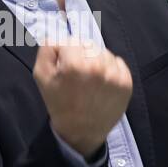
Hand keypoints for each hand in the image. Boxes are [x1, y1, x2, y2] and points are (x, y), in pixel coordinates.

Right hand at [33, 40, 131, 158]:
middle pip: (87, 44)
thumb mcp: (41, 75)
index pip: (70, 40)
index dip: (64, 53)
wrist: (81, 131)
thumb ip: (47, 48)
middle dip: (81, 55)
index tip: (64, 68)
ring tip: (90, 79)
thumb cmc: (59, 102)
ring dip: (96, 60)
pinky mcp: (126, 82)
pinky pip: (117, 62)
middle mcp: (97, 66)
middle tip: (77, 75)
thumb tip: (59, 35)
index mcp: (75, 64)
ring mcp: (115, 74)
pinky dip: (109, 68)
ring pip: (103, 52)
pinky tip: (102, 83)